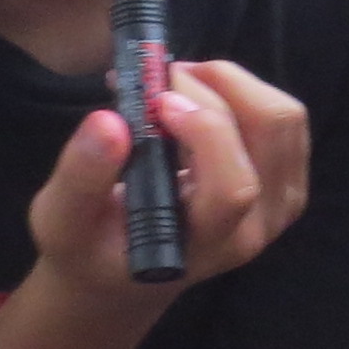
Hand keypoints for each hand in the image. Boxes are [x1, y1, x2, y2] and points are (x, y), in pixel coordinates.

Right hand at [28, 57, 309, 294]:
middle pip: (270, 132)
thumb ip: (83, 176)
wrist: (121, 273)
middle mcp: (256, 228)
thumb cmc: (90, 247)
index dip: (206, 130)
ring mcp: (279, 207)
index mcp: (207, 245)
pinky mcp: (286, 184)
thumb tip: (108, 122)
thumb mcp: (63, 220)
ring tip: (174, 83)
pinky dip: (242, 93)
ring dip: (230, 83)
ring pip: (283, 117)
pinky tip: (197, 99)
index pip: (234, 187)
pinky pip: (284, 121)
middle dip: (216, 85)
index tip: (156, 101)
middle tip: (158, 76)